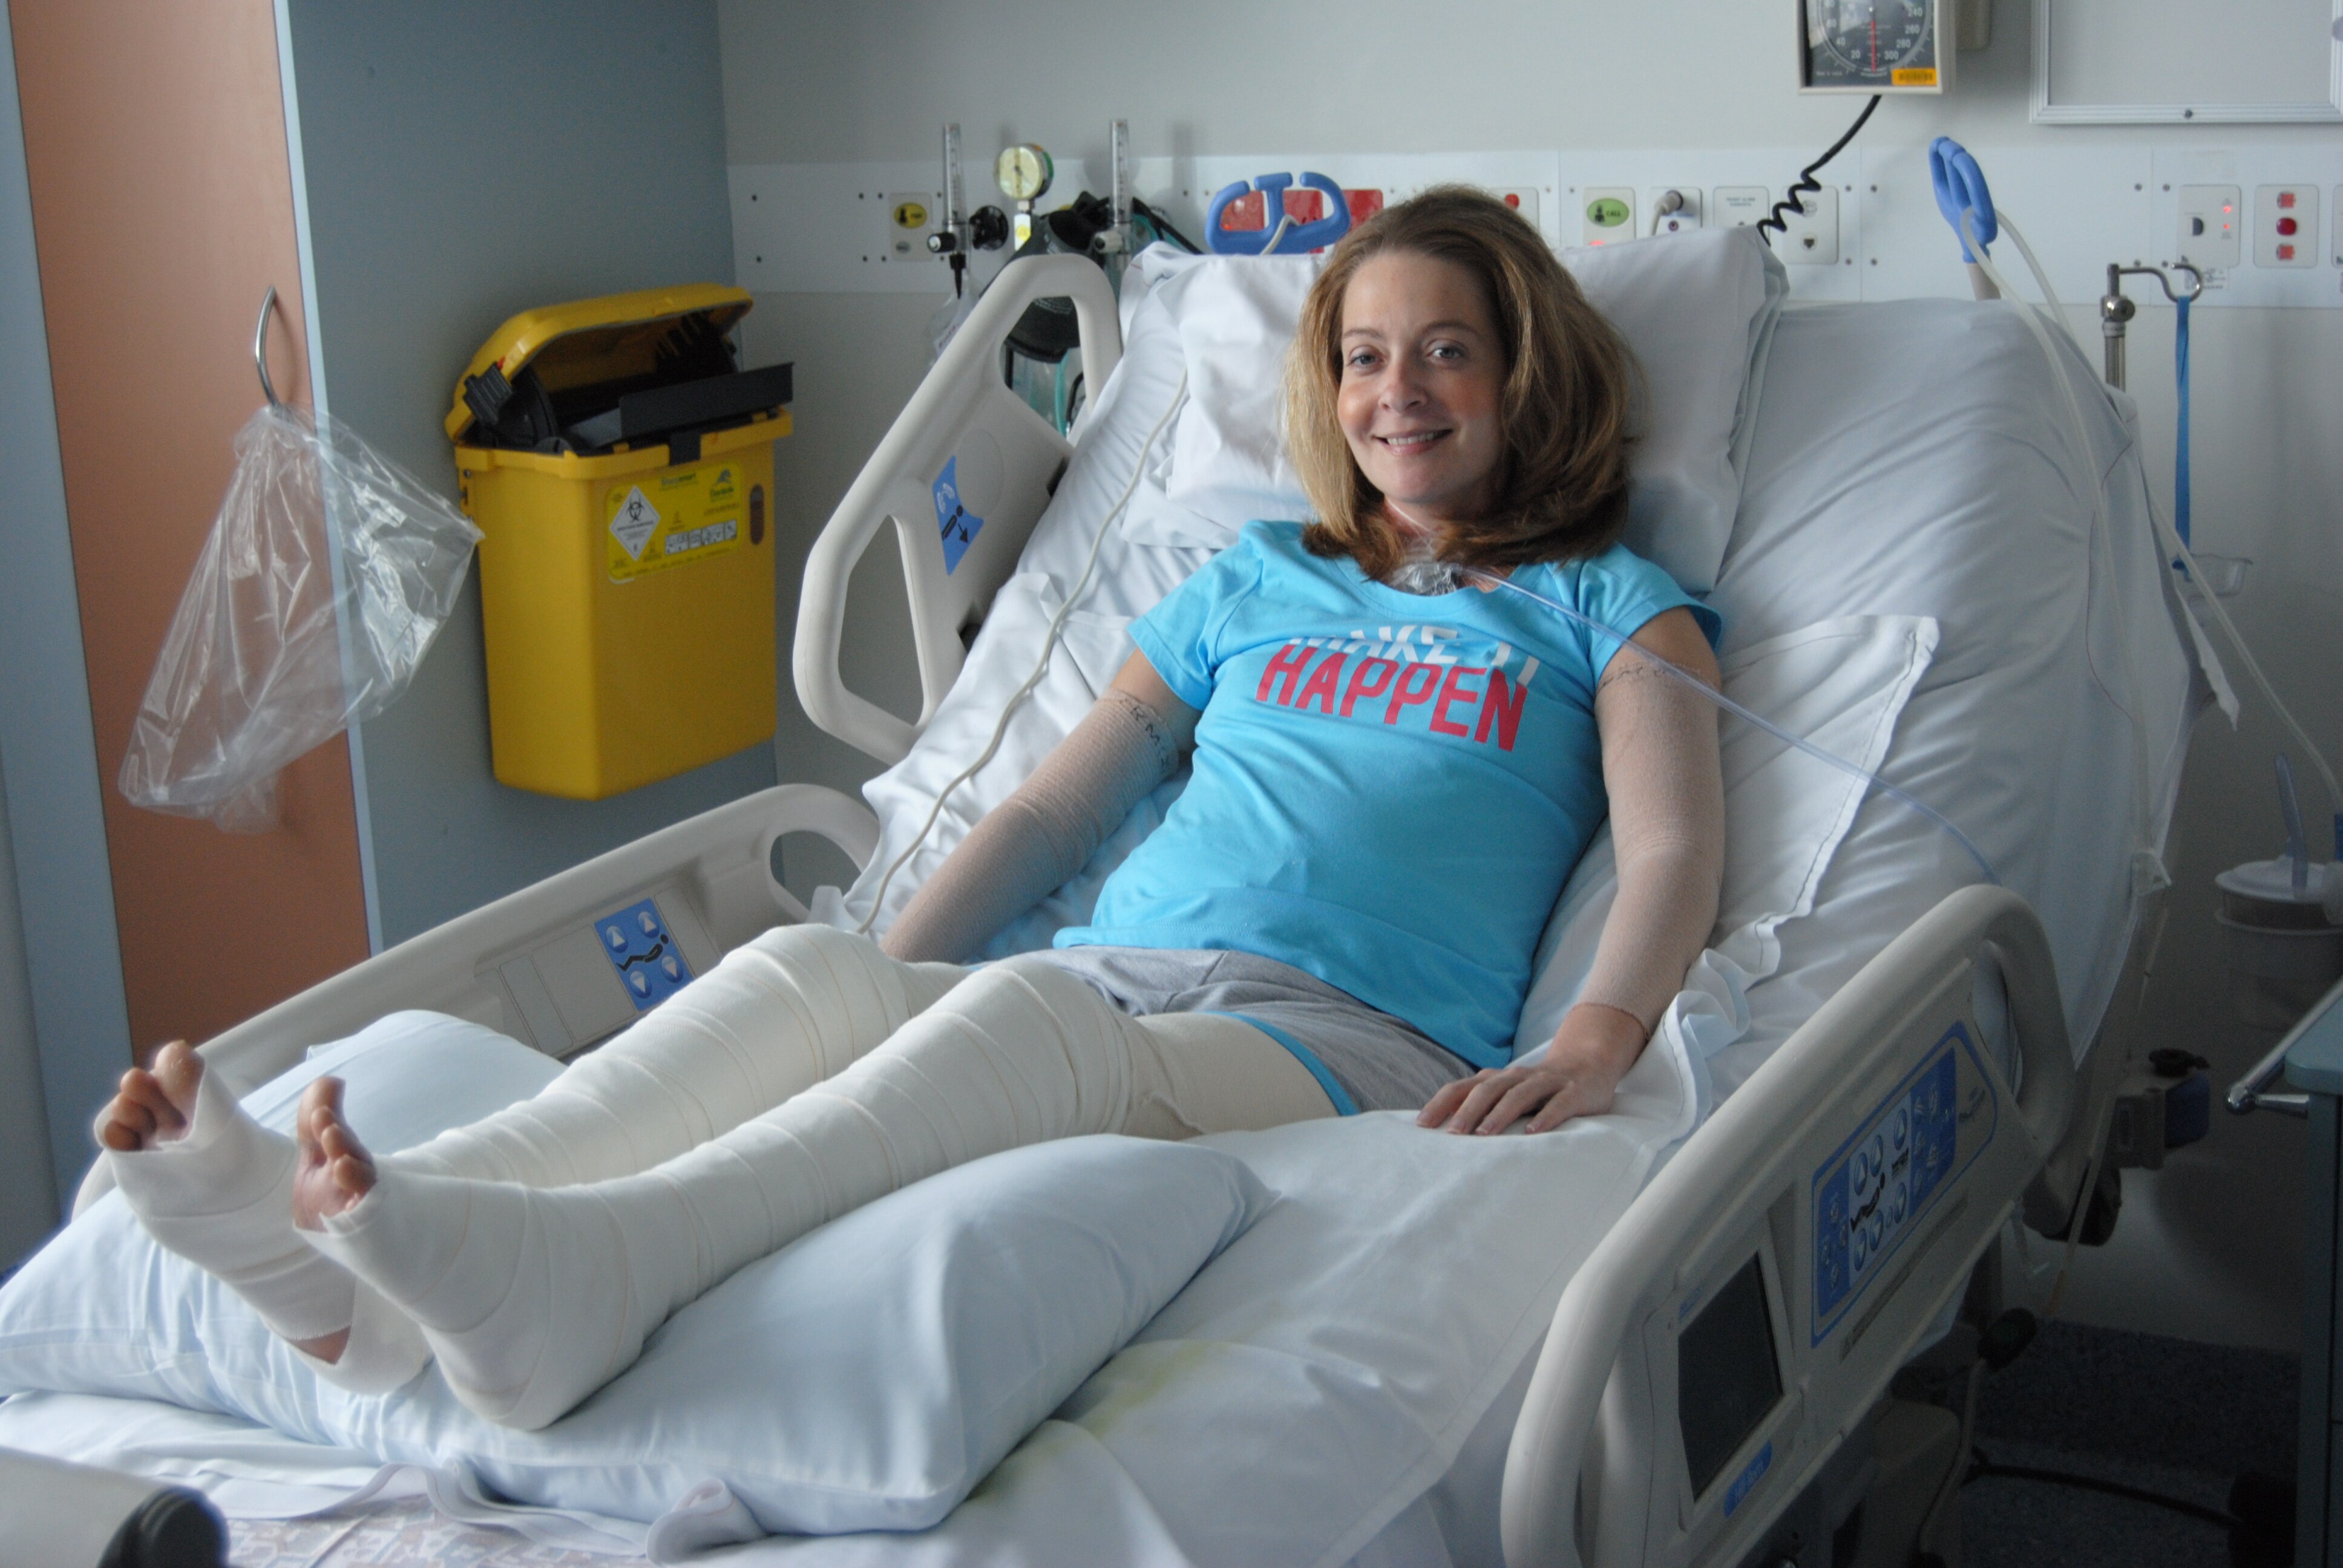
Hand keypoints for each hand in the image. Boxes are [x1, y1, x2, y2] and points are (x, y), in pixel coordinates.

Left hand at [1416, 1004, 1648, 1135]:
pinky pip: (1558, 1104)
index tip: (1422, 1125)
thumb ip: (1482, 1106)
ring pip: (1519, 1095)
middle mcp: (1517, 1077)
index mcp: (1497, 1079)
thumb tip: (1443, 1129)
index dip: (1441, 1104)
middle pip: (1487, 1090)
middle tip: (1452, 1135)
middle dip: (1468, 1111)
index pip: (1462, 1088)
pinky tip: (1533, 1131)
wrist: (1589, 1062)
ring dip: (1499, 1114)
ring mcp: (1546, 1083)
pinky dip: (1545, 1117)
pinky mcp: (1573, 1092)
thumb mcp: (1508, 1093)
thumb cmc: (1539, 1088)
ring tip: (1484, 1134)